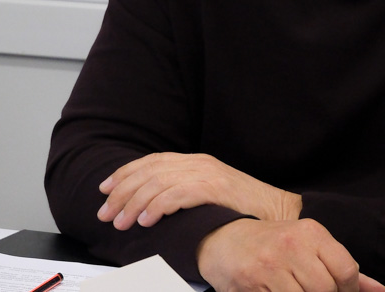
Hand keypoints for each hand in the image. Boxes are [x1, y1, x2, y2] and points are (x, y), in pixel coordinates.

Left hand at [98, 152, 300, 229]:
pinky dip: (157, 207)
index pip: (151, 162)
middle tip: (105, 213)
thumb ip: (184, 192)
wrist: (279, 211)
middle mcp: (197, 163)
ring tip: (122, 222)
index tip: (105, 190)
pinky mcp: (215, 187)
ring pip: (157, 184)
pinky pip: (177, 194)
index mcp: (195, 161)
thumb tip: (150, 206)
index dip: (124, 174)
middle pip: (148, 172)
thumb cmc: (243, 208)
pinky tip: (147, 220)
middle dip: (121, 193)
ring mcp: (206, 173)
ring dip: (134, 204)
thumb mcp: (210, 194)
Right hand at [197, 218, 384, 291]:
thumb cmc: (274, 245)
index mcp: (311, 232)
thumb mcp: (309, 246)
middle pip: (326, 290)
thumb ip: (343, 267)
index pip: (346, 269)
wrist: (225, 240)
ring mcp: (270, 265)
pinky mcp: (252, 284)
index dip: (348, 291)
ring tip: (300, 291)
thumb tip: (379, 291)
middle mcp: (291, 245)